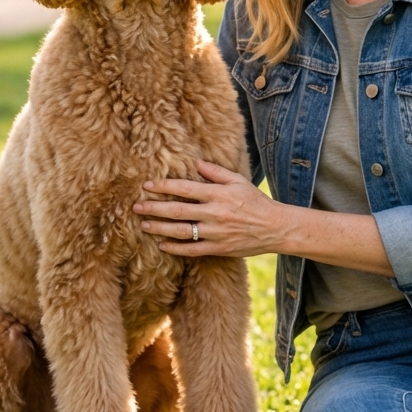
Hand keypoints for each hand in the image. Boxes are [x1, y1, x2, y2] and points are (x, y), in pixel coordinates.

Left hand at [133, 160, 282, 258]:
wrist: (274, 228)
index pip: (185, 189)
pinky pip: (192, 250)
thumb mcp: (238, 181)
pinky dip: (176, 248)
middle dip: (155, 208)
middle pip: (178, 211)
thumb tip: (195, 162)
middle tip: (136, 206)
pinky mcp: (218, 248)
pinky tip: (162, 245)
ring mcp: (215, 233)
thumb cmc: (255, 201)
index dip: (164, 187)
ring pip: (181, 231)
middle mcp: (214, 213)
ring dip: (160, 228)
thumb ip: (215, 172)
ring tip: (144, 225)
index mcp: (218, 194)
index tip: (147, 185)